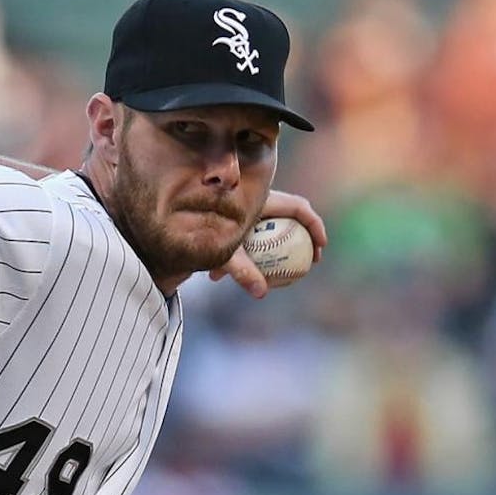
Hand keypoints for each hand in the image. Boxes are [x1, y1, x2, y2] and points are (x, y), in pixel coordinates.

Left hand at [209, 190, 327, 297]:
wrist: (175, 232)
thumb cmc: (201, 236)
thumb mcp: (225, 254)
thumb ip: (243, 272)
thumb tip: (262, 293)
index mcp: (260, 201)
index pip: (298, 207)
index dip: (315, 225)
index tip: (320, 249)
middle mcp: (255, 203)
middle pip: (290, 217)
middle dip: (303, 238)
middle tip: (309, 262)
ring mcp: (244, 213)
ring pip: (270, 230)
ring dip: (276, 250)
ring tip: (278, 276)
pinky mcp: (232, 225)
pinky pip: (251, 240)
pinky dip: (249, 256)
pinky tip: (230, 278)